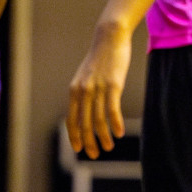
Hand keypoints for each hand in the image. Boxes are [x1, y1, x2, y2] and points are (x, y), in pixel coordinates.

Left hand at [67, 20, 131, 159]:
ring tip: (109, 147)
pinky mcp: (113, 85)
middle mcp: (83, 91)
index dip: (75, 136)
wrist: (109, 37)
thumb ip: (84, 92)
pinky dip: (116, 124)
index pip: (72, 120)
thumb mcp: (86, 75)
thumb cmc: (100, 57)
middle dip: (89, 142)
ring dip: (103, 137)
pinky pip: (113, 110)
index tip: (79, 149)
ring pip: (99, 120)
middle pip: (84, 124)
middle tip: (95, 154)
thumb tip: (85, 109)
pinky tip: (120, 132)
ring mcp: (98, 88)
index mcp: (74, 90)